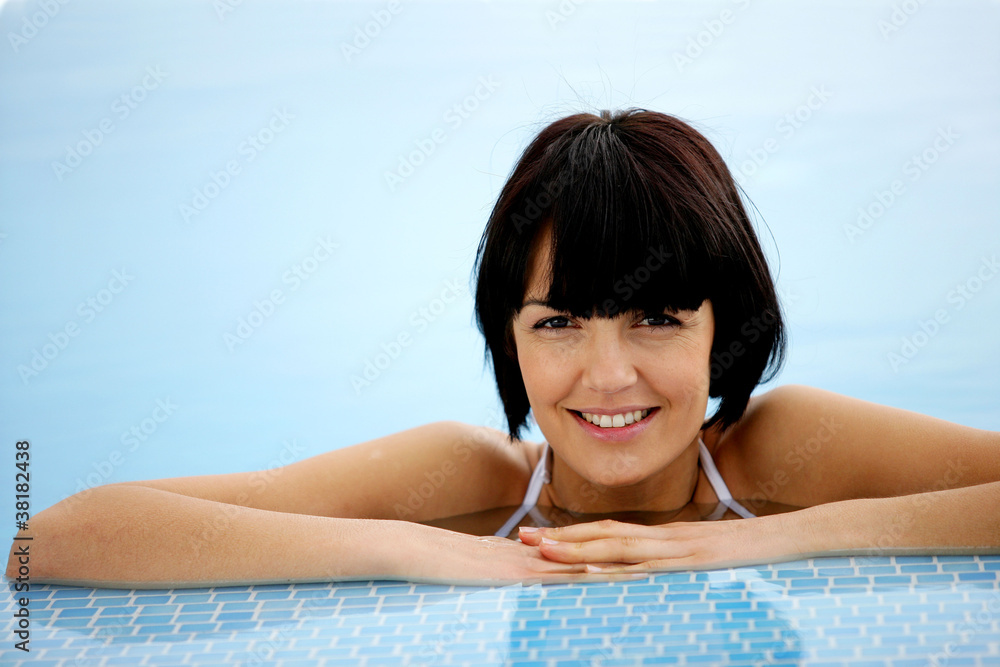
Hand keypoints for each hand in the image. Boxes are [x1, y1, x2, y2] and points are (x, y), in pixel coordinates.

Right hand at [384, 521, 649, 585]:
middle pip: (590, 555)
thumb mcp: (479, 569)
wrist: (409, 548)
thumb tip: (517, 574)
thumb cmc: (437, 563)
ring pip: (579, 564)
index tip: (644, 559)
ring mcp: (523, 561)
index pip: (580, 553)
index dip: (613, 555)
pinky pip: (550, 576)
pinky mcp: (510, 572)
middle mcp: (533, 553)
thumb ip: (501, 568)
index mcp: (529, 552)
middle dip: (626, 559)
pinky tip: (602, 582)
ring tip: (652, 572)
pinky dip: (578, 578)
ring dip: (613, 569)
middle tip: (665, 562)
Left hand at [517, 513, 815, 572]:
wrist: (796, 536)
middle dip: (562, 540)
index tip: (542, 540)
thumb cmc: (756, 552)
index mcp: (666, 538)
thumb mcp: (711, 558)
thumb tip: (655, 575)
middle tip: (524, 540)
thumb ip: (682, 562)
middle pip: (603, 536)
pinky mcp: (693, 560)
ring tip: (542, 552)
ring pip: (618, 547)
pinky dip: (619, 567)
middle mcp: (665, 539)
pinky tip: (594, 570)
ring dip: (578, 550)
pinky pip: (649, 565)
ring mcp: (678, 549)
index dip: (574, 535)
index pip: (610, 533)